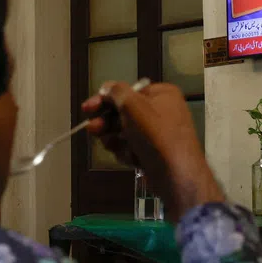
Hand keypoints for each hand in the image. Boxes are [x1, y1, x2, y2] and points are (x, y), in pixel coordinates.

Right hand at [82, 82, 224, 220]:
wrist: (176, 174)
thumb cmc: (155, 134)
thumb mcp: (133, 105)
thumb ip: (116, 92)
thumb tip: (107, 88)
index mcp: (162, 94)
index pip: (127, 92)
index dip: (105, 100)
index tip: (86, 108)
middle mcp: (162, 111)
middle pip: (123, 113)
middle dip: (106, 123)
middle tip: (92, 129)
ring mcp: (158, 134)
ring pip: (125, 133)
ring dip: (115, 139)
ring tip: (112, 145)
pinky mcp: (153, 154)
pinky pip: (132, 148)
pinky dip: (127, 153)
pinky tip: (129, 158)